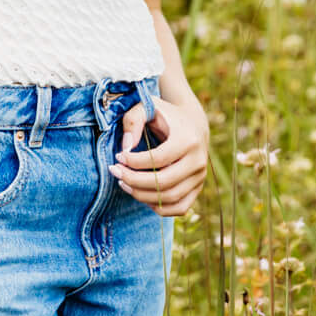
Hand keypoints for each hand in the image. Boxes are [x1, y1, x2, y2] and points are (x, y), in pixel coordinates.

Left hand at [109, 93, 208, 217]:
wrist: (194, 123)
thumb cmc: (166, 115)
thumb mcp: (148, 107)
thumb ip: (133, 121)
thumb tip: (126, 147)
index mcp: (188, 139)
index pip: (157, 159)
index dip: (133, 162)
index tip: (118, 156)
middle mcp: (198, 161)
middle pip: (163, 182)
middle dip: (133, 180)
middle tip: (115, 171)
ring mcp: (200, 177)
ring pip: (169, 198)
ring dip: (141, 195)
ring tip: (123, 183)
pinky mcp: (198, 188)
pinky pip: (179, 208)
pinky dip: (158, 207)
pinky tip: (141, 193)